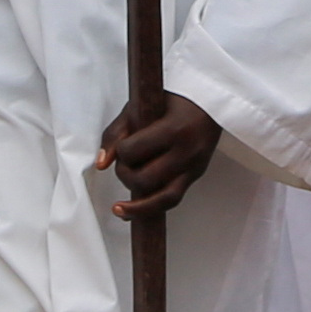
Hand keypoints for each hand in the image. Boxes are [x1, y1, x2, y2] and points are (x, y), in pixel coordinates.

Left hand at [96, 89, 221, 221]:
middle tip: (124, 164)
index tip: (121, 145)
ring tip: (118, 208)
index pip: (132, 152)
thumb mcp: (141, 106)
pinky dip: (150, 208)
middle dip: (125, 175)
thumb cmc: (173, 100)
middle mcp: (187, 152)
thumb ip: (117, 133)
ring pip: (161, 199)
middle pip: (144, 179)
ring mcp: (194, 167)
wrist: (209, 101)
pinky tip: (133, 211)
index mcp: (174, 129)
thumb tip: (101, 164)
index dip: (119, 151)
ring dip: (136, 204)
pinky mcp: (196, 175)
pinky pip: (172, 200)